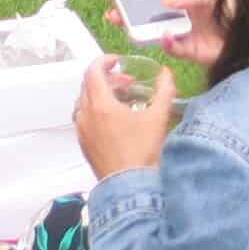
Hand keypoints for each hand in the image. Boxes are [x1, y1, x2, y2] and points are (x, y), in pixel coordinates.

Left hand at [73, 56, 176, 180]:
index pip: (93, 71)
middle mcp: (86, 115)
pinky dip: (96, 111)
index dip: (104, 61)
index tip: (117, 62)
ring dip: (101, 94)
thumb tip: (166, 73)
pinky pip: (84, 118)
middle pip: (89, 85)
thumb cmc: (142, 153)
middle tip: (127, 83)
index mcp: (100, 104)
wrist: (129, 188)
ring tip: (121, 101)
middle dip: (107, 78)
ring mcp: (82, 131)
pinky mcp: (84, 145)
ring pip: (85, 101)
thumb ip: (164, 90)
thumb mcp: (158, 117)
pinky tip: (114, 121)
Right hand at [103, 0, 227, 68]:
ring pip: (151, 29)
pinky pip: (171, 48)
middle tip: (110, 5)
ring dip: (136, 26)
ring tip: (121, 21)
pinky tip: (165, 37)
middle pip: (146, 8)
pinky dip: (167, 43)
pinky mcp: (186, 50)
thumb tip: (165, 1)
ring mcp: (179, 30)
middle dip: (126, 7)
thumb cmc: (231, 7)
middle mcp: (175, 11)